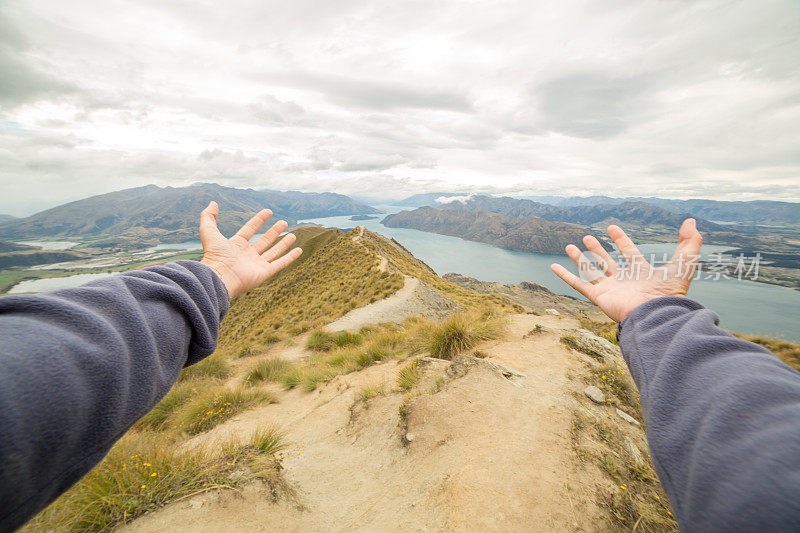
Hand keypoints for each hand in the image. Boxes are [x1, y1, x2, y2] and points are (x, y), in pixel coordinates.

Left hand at [199, 201, 301, 297]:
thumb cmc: (214, 256)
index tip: (269, 212)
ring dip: (283, 243)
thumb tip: (213, 203)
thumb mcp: (208, 231)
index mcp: (236, 245)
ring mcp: (257, 264)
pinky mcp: (265, 273)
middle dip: (274, 232)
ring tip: (293, 234)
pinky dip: (290, 257)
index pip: (250, 229)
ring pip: (274, 252)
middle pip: (264, 241)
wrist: (220, 277)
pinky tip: (299, 250)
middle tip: (283, 222)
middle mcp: (248, 255)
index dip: (259, 220)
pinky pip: (280, 264)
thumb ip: (208, 217)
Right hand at [550, 218, 702, 321]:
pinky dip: (565, 275)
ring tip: (569, 246)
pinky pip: (578, 284)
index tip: (612, 227)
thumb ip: (690, 242)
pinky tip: (554, 266)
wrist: (656, 315)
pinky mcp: (598, 297)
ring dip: (579, 258)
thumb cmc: (670, 292)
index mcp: (640, 272)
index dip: (621, 239)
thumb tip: (692, 221)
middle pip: (606, 262)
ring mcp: (609, 288)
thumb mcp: (685, 262)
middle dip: (597, 249)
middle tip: (588, 237)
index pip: (628, 252)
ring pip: (590, 271)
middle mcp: (623, 280)